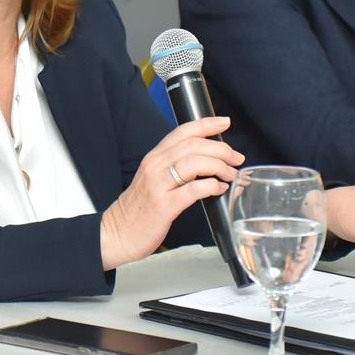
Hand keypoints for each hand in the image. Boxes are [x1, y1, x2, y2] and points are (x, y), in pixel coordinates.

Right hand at [100, 116, 240, 270]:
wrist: (118, 232)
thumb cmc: (139, 208)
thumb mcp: (154, 179)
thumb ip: (175, 167)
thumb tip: (207, 162)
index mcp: (154, 158)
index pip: (182, 132)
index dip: (206, 124)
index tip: (224, 122)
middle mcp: (155, 167)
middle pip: (193, 145)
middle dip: (221, 149)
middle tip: (236, 158)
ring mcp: (158, 185)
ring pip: (194, 162)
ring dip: (218, 166)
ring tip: (230, 174)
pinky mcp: (164, 205)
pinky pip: (192, 190)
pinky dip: (210, 186)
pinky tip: (218, 188)